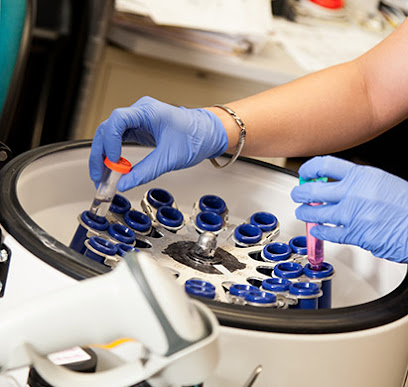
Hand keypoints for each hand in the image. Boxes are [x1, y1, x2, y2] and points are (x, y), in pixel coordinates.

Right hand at [89, 96, 227, 190]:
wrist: (207, 135)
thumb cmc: (195, 137)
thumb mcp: (170, 158)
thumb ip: (145, 172)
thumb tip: (124, 184)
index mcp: (148, 111)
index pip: (117, 120)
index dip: (110, 141)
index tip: (113, 161)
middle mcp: (140, 113)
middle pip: (108, 128)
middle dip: (101, 153)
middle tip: (98, 175)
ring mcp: (138, 120)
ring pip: (110, 135)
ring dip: (104, 155)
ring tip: (102, 176)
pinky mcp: (139, 129)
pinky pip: (119, 140)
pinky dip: (114, 155)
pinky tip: (113, 169)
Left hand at [291, 155, 407, 262]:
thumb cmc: (405, 205)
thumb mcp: (381, 182)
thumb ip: (357, 182)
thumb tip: (333, 184)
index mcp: (362, 175)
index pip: (325, 165)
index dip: (309, 169)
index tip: (305, 174)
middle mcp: (354, 192)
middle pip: (313, 190)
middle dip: (300, 193)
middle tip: (298, 195)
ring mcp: (352, 214)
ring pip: (315, 213)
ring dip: (305, 213)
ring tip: (303, 213)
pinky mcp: (355, 234)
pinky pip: (328, 232)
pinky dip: (319, 232)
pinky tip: (318, 230)